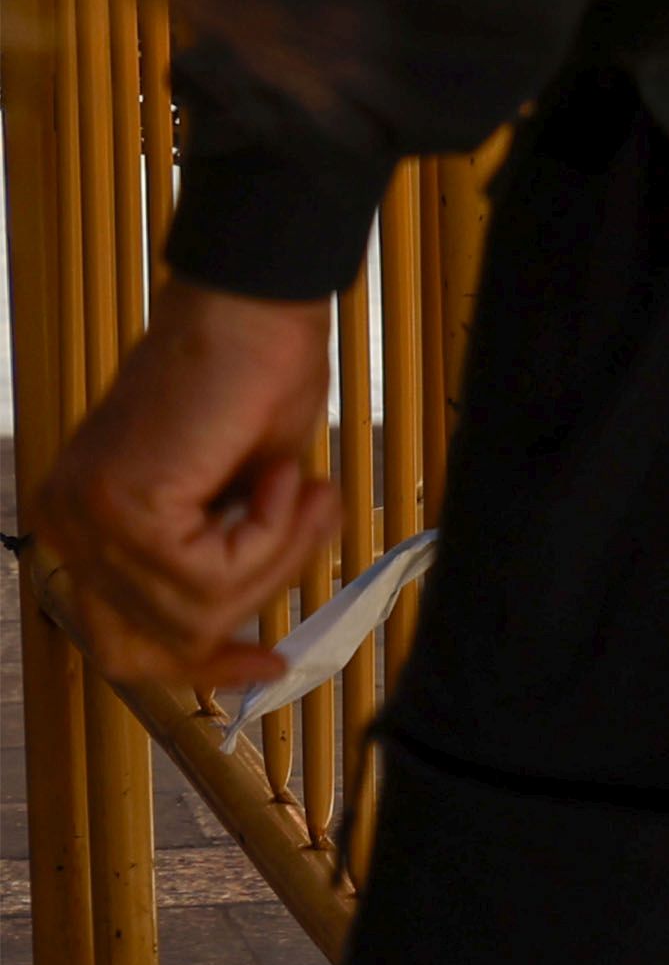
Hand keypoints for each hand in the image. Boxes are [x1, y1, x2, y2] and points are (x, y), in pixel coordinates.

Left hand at [37, 282, 337, 691]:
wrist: (259, 298)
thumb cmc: (258, 370)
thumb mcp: (241, 491)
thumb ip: (220, 554)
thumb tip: (244, 624)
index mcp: (80, 519)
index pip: (119, 636)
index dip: (198, 665)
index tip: (268, 666)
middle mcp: (65, 524)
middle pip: (143, 644)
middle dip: (239, 620)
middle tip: (300, 567)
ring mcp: (86, 518)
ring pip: (194, 611)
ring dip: (278, 555)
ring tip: (308, 487)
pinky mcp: (124, 508)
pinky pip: (212, 576)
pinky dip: (274, 535)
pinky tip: (287, 476)